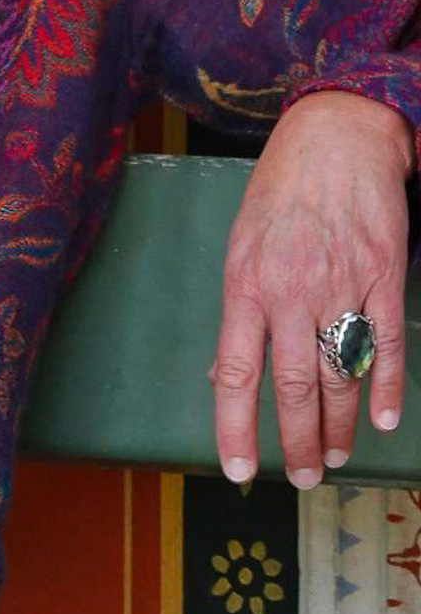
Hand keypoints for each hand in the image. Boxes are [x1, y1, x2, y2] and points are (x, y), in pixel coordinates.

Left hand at [211, 89, 413, 488]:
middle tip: (301, 478)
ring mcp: (340, 284)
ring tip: (335, 456)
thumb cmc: (280, 190)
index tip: (238, 471)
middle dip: (296, 441)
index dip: (236, 428)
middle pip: (293, 386)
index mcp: (246, 283)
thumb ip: (241, 307)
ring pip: (339, 373)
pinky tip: (384, 419)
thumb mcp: (241, 242)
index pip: (234, 372)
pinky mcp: (382, 274)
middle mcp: (290, 290)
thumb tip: (227, 373)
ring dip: (338, 424)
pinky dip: (386, 387)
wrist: (336, 135)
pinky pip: (384, 343)